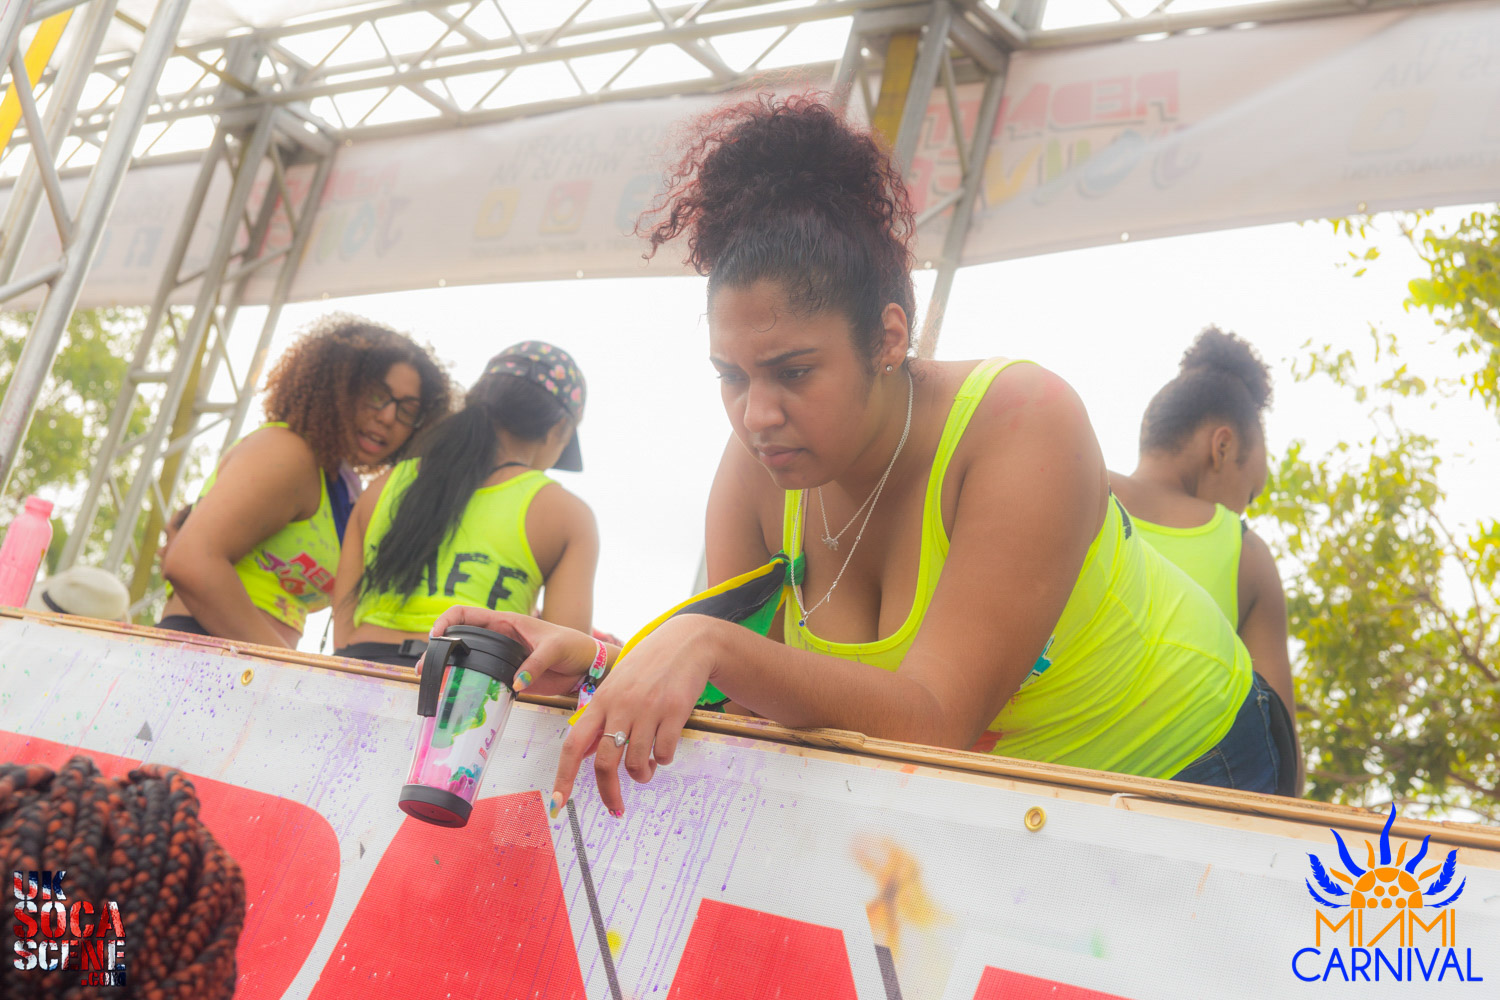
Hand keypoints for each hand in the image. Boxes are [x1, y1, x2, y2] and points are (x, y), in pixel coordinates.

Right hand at [420, 606, 597, 695]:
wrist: (587, 666)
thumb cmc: (573, 645)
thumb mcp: (555, 648)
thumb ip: (536, 663)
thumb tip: (517, 682)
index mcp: (505, 622)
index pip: (466, 614)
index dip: (446, 620)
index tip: (436, 636)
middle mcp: (498, 639)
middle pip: (460, 639)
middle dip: (439, 650)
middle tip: (426, 668)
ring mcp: (501, 659)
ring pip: (467, 661)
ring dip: (448, 670)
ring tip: (432, 684)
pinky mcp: (507, 677)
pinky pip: (482, 680)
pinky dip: (467, 686)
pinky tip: (455, 696)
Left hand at [550, 614, 720, 817]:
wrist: (685, 642)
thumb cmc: (647, 667)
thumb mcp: (616, 686)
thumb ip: (599, 718)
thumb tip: (581, 754)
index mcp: (601, 701)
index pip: (574, 745)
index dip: (564, 777)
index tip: (558, 803)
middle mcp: (621, 706)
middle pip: (604, 763)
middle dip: (609, 793)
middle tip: (616, 809)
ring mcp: (648, 709)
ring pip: (636, 763)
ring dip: (641, 775)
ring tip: (646, 770)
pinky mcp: (675, 712)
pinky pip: (664, 754)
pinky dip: (664, 760)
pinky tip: (664, 748)